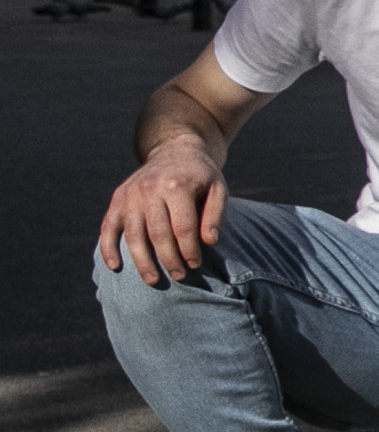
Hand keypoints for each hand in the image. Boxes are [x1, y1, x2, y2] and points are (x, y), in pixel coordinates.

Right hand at [97, 135, 225, 285]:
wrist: (175, 151)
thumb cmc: (200, 176)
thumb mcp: (218, 188)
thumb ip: (215, 214)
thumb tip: (209, 242)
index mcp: (177, 185)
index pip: (183, 226)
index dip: (189, 249)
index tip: (196, 266)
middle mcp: (150, 189)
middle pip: (158, 233)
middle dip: (169, 259)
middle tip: (179, 277)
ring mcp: (130, 194)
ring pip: (133, 234)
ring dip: (142, 261)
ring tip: (153, 280)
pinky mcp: (117, 199)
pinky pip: (108, 227)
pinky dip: (108, 248)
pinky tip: (116, 267)